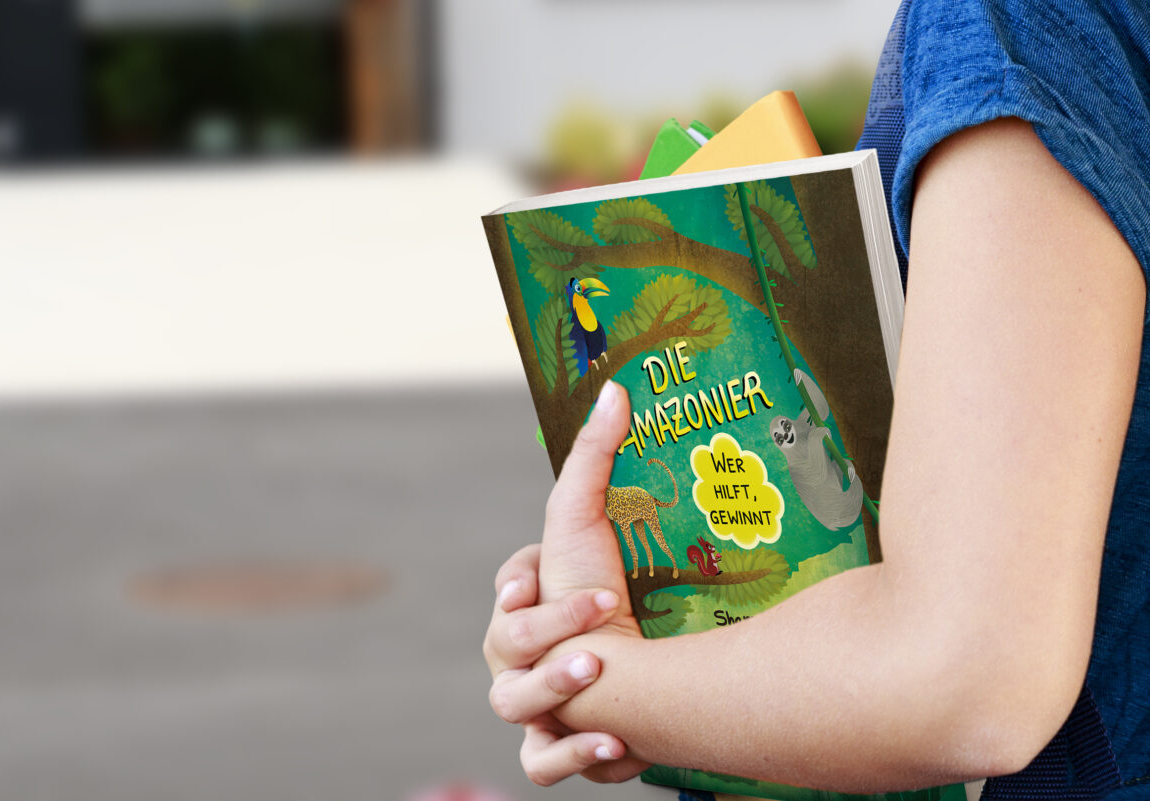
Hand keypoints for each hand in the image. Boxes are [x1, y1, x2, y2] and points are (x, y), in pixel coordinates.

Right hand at [483, 382, 648, 784]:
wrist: (643, 671)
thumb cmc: (607, 589)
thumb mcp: (594, 522)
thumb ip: (596, 455)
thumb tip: (615, 386)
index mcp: (516, 604)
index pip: (507, 588)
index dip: (521, 582)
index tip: (543, 575)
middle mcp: (512, 659)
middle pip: (506, 647)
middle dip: (547, 632)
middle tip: (597, 619)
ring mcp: (530, 709)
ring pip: (514, 707)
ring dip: (554, 693)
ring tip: (600, 672)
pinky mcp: (554, 752)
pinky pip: (542, 765)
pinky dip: (571, 755)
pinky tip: (616, 743)